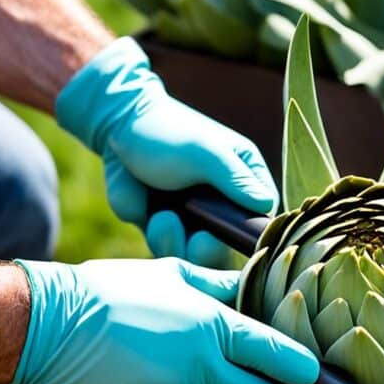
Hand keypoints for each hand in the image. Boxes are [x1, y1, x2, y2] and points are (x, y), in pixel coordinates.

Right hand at [8, 258, 317, 383]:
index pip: (274, 354)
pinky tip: (127, 379)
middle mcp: (202, 371)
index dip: (299, 368)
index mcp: (213, 329)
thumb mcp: (169, 274)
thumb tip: (250, 282)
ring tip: (158, 363)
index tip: (315, 376)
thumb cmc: (109, 291)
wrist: (41, 327)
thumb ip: (216, 285)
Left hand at [55, 37, 276, 267]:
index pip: (262, 218)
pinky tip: (152, 217)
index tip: (236, 237)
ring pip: (198, 255)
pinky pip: (169, 249)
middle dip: (214, 250)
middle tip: (200, 241)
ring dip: (181, 244)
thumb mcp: (207, 152)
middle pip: (231, 245)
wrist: (117, 128)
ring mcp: (193, 220)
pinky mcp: (165, 228)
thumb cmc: (169, 132)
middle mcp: (223, 206)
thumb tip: (266, 206)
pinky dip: (161, 239)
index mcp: (244, 181)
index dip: (253, 233)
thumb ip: (237, 179)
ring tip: (163, 219)